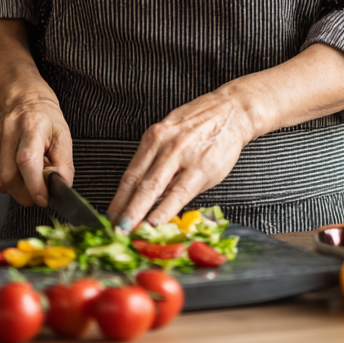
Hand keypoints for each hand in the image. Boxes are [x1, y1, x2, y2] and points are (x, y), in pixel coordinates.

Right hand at [0, 96, 74, 207]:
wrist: (26, 102)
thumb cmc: (47, 121)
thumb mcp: (64, 137)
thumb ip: (64, 164)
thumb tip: (61, 187)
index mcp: (32, 126)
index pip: (27, 160)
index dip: (34, 185)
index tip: (44, 199)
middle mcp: (9, 131)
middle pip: (9, 175)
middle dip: (26, 193)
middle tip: (39, 192)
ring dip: (16, 189)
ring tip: (29, 177)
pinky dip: (5, 183)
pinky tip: (16, 172)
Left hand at [107, 90, 254, 230]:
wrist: (233, 112)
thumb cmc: (202, 124)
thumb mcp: (173, 134)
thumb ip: (159, 161)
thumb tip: (147, 195)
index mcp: (154, 137)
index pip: (130, 174)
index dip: (118, 199)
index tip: (110, 217)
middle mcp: (164, 144)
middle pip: (138, 183)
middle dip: (124, 209)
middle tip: (114, 229)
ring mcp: (182, 155)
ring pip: (153, 188)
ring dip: (139, 212)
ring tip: (129, 231)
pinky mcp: (201, 166)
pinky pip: (179, 193)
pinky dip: (165, 209)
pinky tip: (157, 222)